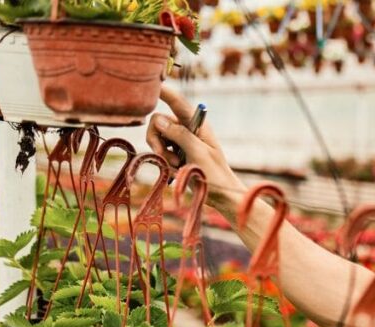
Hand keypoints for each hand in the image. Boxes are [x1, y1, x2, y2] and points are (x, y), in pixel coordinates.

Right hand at [146, 86, 244, 206]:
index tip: (154, 83)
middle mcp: (187, 129)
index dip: (165, 92)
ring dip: (162, 154)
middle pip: (157, 123)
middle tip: (171, 158)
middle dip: (158, 141)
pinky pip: (159, 152)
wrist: (220, 195)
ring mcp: (180, 141)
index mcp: (197, 124)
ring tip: (177, 166)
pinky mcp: (175, 153)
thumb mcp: (198, 152)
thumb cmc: (215, 174)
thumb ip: (179, 134)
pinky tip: (177, 171)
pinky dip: (164, 162)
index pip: (177, 103)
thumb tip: (159, 120)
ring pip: (155, 138)